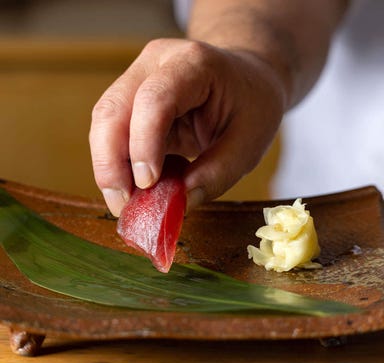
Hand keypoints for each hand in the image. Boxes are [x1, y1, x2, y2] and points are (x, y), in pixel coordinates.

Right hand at [89, 38, 285, 215]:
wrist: (245, 79)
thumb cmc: (252, 105)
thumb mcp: (250, 141)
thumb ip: (219, 172)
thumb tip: (181, 202)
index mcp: (193, 63)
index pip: (154, 100)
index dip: (144, 144)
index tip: (147, 185)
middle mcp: (156, 64)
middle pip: (112, 110)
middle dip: (110, 163)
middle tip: (124, 205)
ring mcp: (140, 79)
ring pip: (104, 122)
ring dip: (109, 167)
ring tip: (126, 202)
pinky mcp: (134, 100)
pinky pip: (113, 132)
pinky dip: (118, 163)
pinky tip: (132, 187)